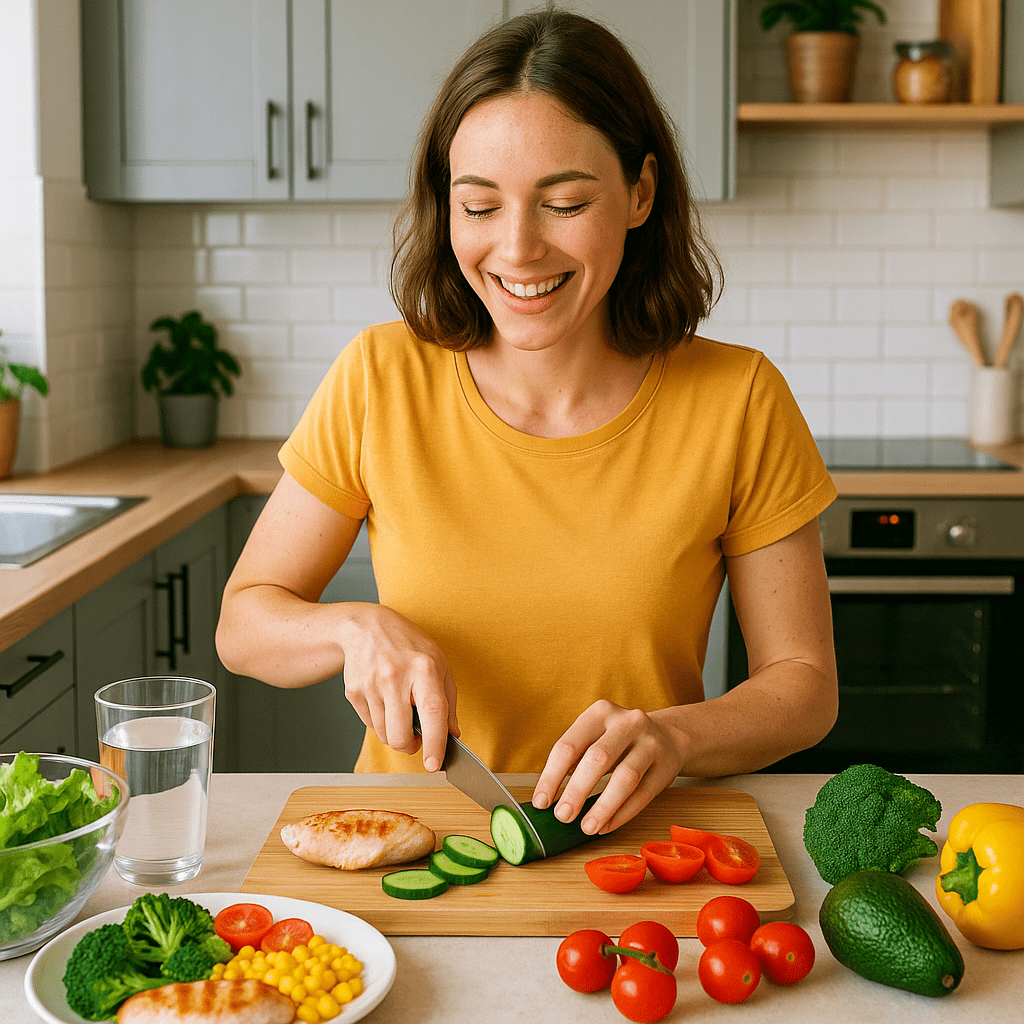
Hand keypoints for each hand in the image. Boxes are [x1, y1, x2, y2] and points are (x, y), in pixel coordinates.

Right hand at [339, 604, 458, 771]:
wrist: (367, 627)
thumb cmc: (409, 646)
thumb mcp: (438, 664)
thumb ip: (448, 702)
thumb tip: (453, 735)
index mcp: (424, 669)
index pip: (432, 713)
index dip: (434, 743)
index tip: (433, 765)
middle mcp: (395, 677)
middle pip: (400, 735)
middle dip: (410, 747)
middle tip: (416, 739)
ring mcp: (371, 685)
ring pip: (384, 735)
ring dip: (395, 733)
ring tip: (400, 710)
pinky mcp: (354, 692)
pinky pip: (369, 726)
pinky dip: (380, 722)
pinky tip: (384, 701)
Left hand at [532, 700, 682, 834]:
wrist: (669, 735)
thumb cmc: (619, 739)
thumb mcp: (596, 735)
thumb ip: (574, 757)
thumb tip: (547, 795)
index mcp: (600, 713)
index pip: (569, 745)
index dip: (552, 776)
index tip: (541, 802)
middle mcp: (627, 723)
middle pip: (598, 758)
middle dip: (577, 791)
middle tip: (562, 816)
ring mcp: (650, 743)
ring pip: (625, 778)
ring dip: (603, 806)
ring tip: (587, 827)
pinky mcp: (666, 766)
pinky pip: (643, 794)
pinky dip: (622, 814)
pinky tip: (606, 826)